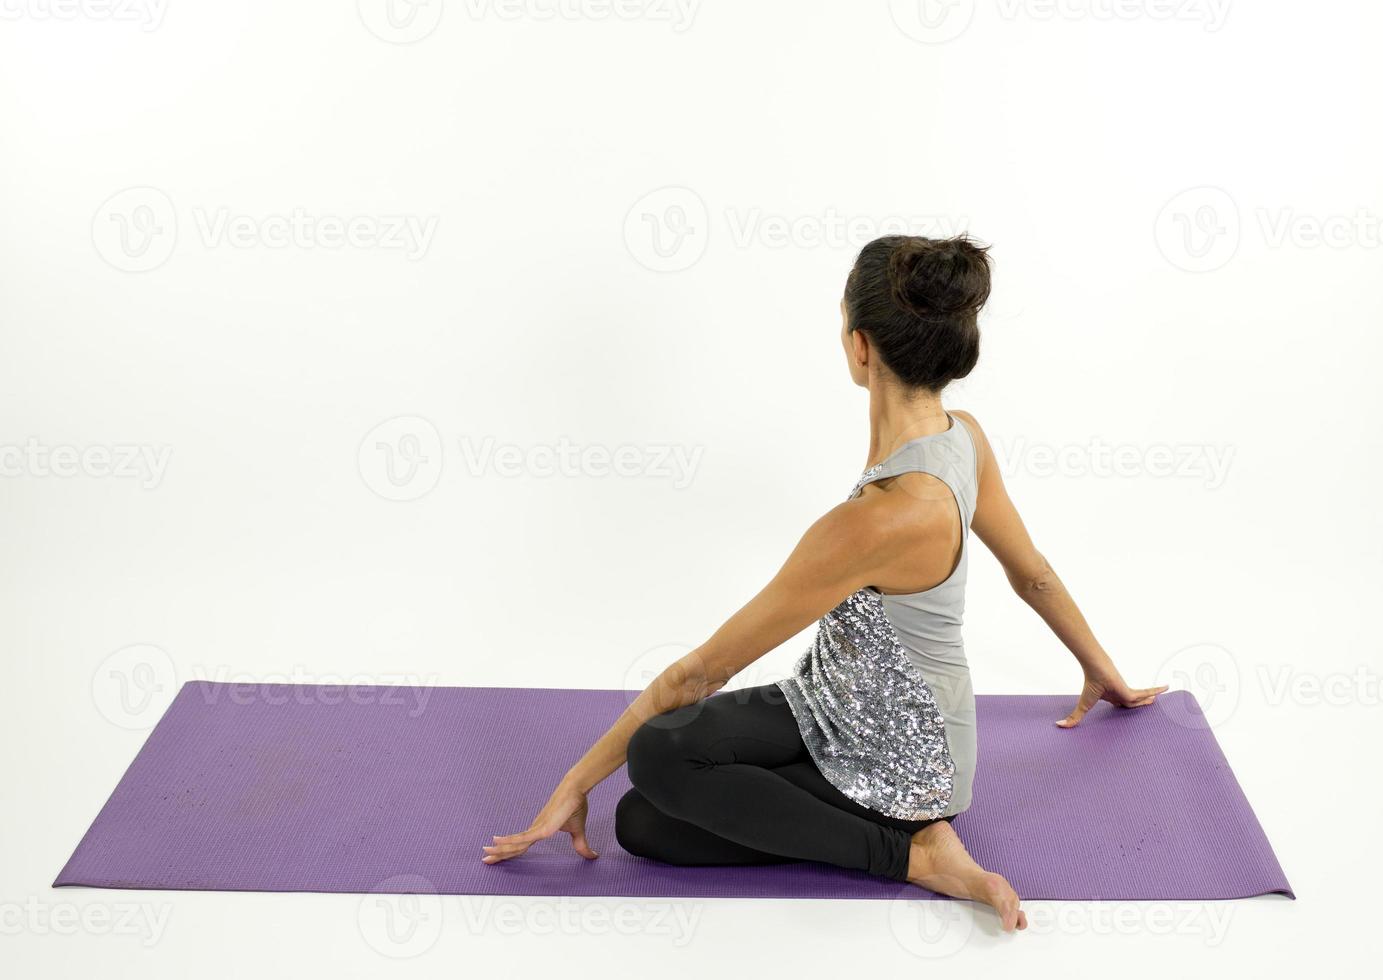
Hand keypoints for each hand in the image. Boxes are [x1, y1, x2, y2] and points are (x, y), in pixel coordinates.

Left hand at [482, 782, 598, 863]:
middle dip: (499, 854)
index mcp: (540, 832)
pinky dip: (510, 841)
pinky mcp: (543, 827)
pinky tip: (497, 842)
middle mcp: (535, 830)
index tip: (498, 857)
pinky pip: (524, 837)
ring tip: (486, 855)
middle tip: (485, 860)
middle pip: (514, 846)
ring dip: (500, 850)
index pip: (522, 845)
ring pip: (515, 844)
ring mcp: (537, 828)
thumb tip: (592, 856)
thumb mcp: (578, 831)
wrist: (577, 790)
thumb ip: (580, 845)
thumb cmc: (575, 805)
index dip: (510, 852)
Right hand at [1056, 668, 1168, 727]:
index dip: (1125, 707)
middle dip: (1140, 704)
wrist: (1095, 668)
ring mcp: (1126, 693)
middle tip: (1149, 705)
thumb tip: (1058, 726)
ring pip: (1141, 699)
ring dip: (1150, 698)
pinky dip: (1156, 690)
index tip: (1128, 710)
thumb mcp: (1083, 705)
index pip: (1121, 704)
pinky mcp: (1131, 692)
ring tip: (1157, 700)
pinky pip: (1146, 693)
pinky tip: (1166, 687)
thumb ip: (1074, 717)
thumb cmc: (1090, 684)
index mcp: (1111, 698)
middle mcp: (1120, 696)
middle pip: (1133, 702)